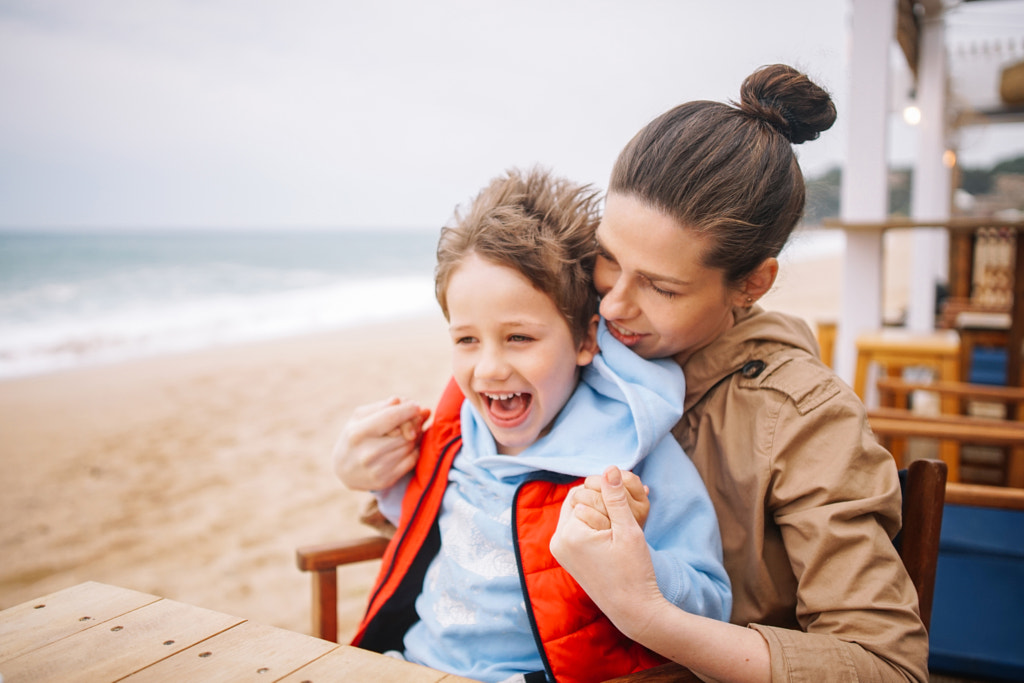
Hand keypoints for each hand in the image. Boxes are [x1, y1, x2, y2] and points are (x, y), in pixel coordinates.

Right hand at [332, 397, 430, 490]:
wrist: (344, 470)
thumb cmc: (355, 436)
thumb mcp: (360, 417)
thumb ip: (381, 407)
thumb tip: (401, 401)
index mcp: (357, 433)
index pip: (390, 417)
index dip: (407, 410)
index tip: (415, 406)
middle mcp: (366, 453)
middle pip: (404, 432)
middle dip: (411, 424)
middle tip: (410, 420)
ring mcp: (377, 469)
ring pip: (409, 446)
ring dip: (412, 437)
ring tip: (404, 433)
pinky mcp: (386, 480)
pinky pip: (412, 460)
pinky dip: (412, 451)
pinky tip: (402, 447)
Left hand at [549, 466, 663, 638]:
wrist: (633, 610)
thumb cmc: (633, 571)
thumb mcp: (628, 529)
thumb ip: (616, 496)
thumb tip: (609, 467)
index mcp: (568, 534)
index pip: (582, 492)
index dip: (604, 498)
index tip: (619, 520)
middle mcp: (557, 541)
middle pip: (576, 501)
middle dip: (600, 505)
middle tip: (619, 528)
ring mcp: (560, 551)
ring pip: (578, 514)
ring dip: (598, 516)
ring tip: (616, 537)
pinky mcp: (567, 557)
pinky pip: (578, 528)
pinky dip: (593, 527)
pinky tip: (610, 540)